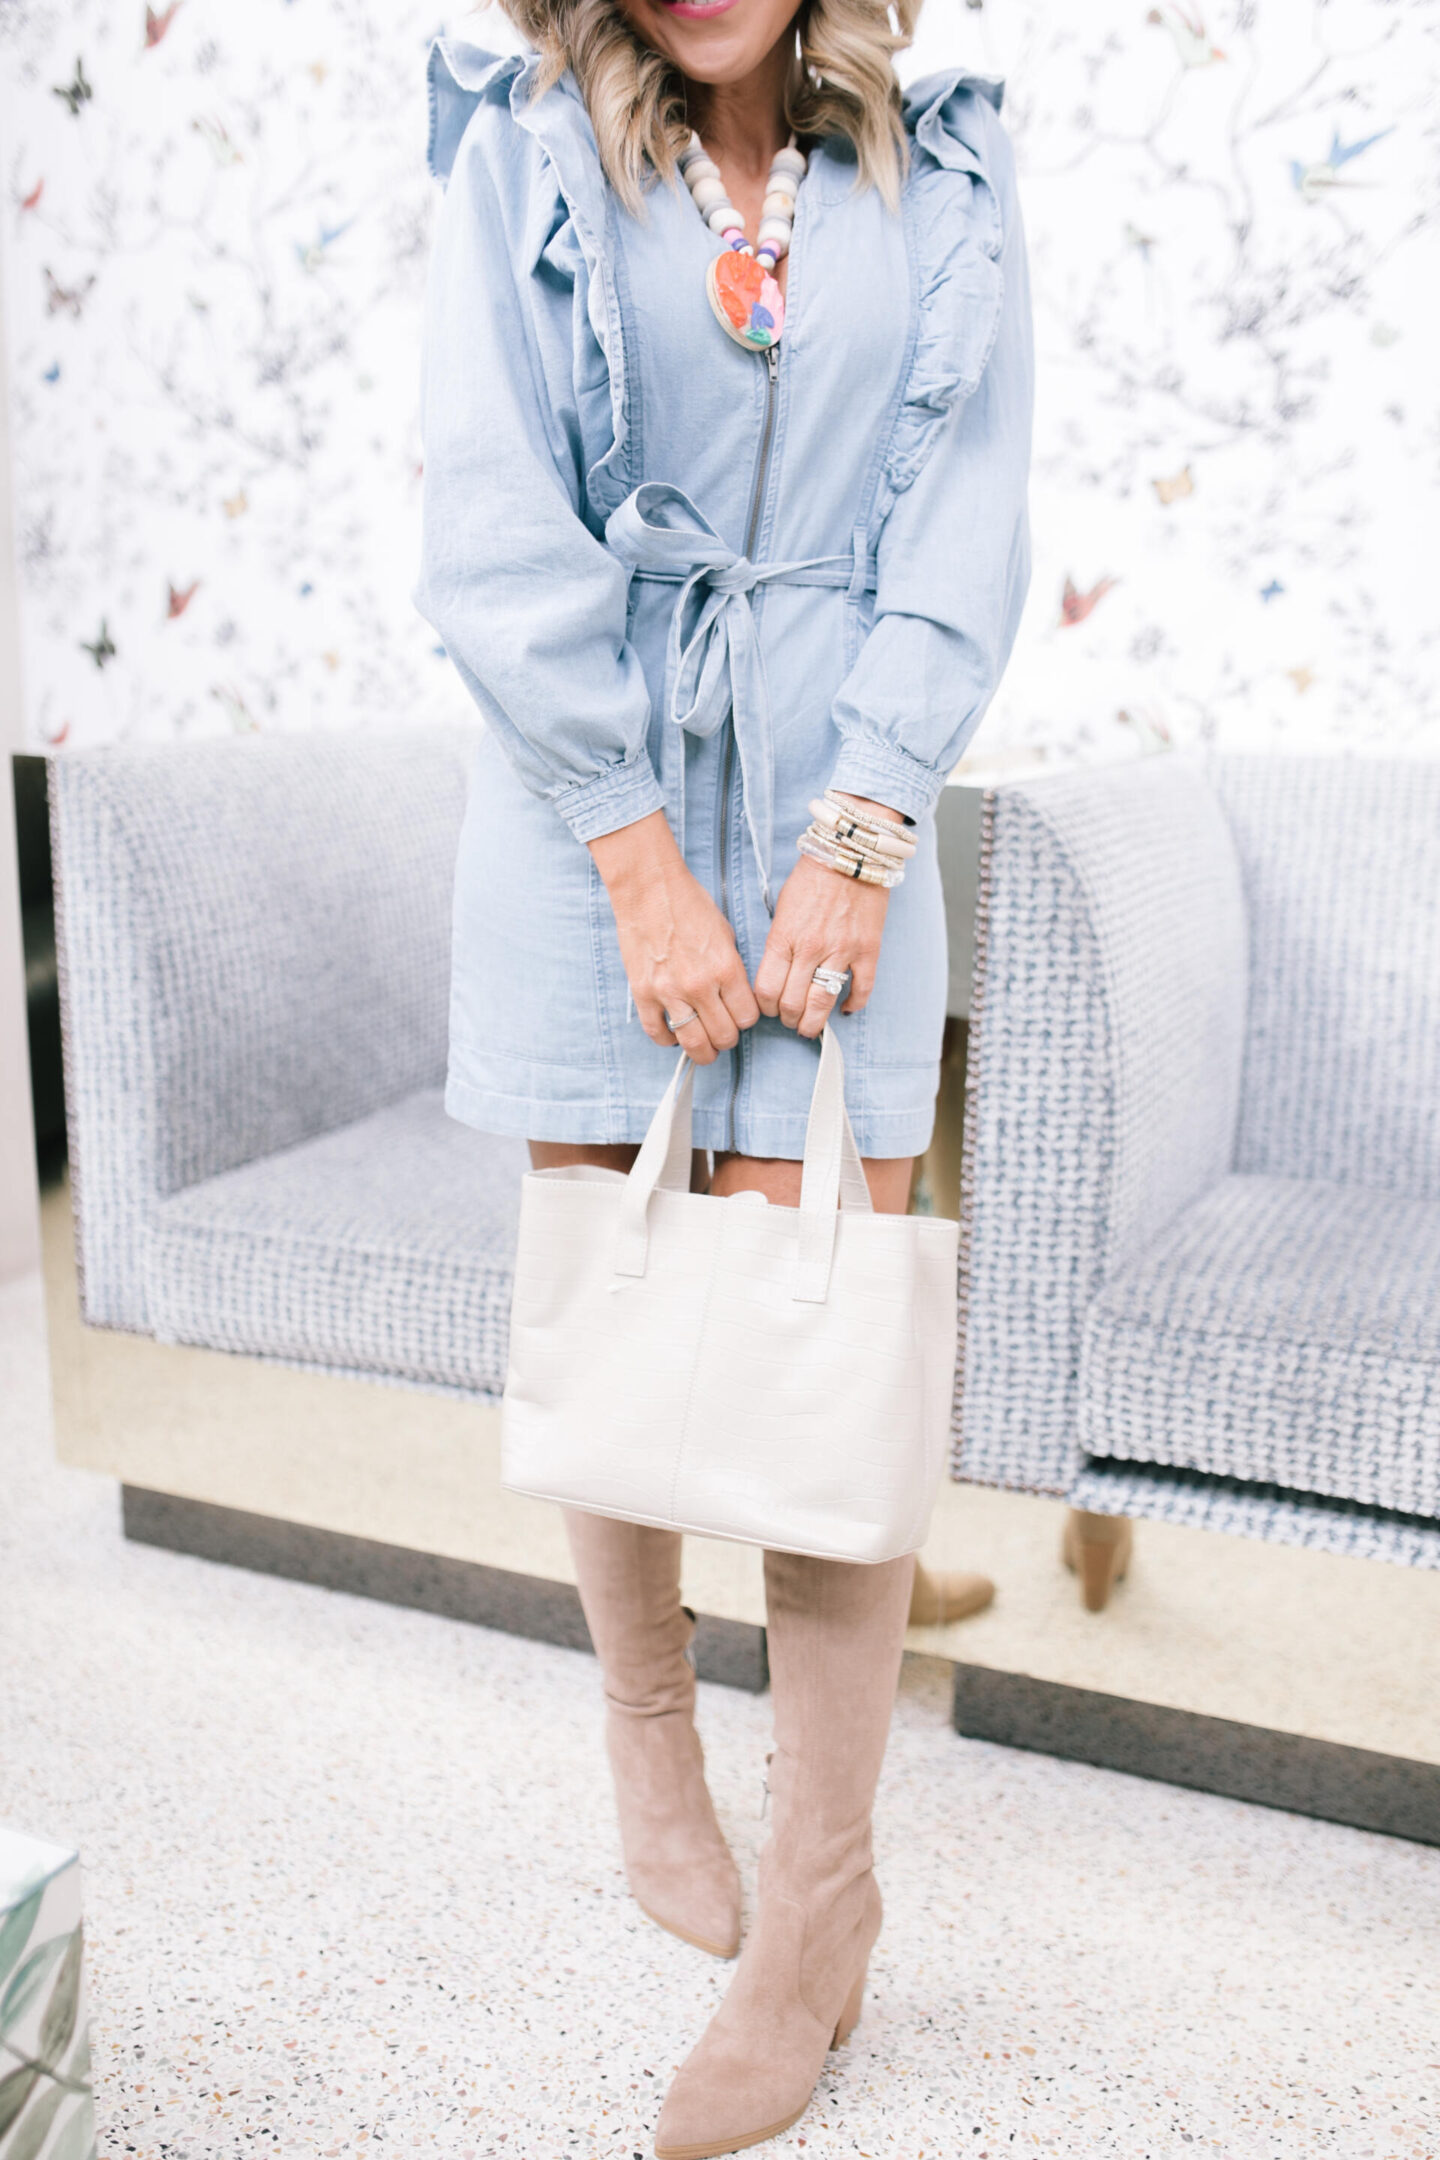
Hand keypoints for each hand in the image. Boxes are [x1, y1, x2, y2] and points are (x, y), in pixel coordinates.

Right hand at [589, 810, 759, 1064]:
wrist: (649, 890)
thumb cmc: (689, 905)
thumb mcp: (726, 934)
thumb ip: (732, 969)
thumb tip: (735, 997)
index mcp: (726, 968)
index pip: (747, 1017)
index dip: (746, 1019)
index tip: (740, 1016)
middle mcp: (700, 985)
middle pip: (724, 1036)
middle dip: (727, 1039)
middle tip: (723, 1033)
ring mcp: (669, 992)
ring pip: (694, 1044)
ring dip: (703, 1051)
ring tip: (704, 1047)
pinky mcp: (643, 994)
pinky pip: (658, 1033)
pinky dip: (668, 1040)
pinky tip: (674, 1033)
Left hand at [754, 797, 900, 1037]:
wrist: (851, 854)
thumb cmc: (812, 878)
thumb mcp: (782, 909)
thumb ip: (779, 943)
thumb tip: (776, 976)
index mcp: (784, 937)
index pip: (767, 989)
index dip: (765, 1007)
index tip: (769, 1008)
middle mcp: (810, 948)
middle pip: (792, 1003)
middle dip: (787, 1019)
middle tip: (789, 1020)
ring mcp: (841, 951)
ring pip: (822, 1003)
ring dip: (813, 1022)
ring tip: (810, 1026)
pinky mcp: (867, 951)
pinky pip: (861, 990)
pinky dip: (852, 1005)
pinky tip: (844, 1009)